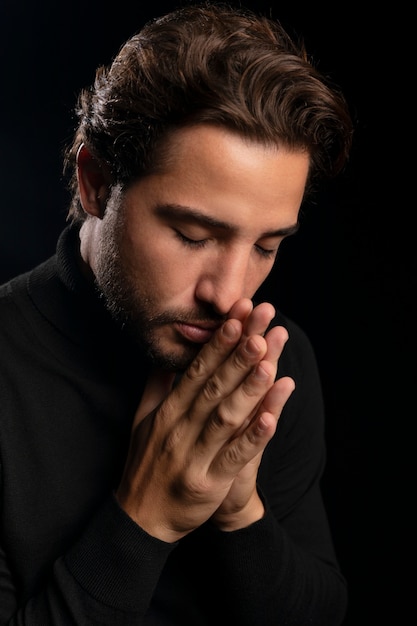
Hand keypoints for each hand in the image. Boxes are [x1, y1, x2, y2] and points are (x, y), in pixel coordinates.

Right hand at [115, 298, 294, 541]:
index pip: (195, 372)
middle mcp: (180, 429)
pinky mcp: (209, 483)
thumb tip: (167, 357)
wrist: (141, 518)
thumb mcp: (142, 421)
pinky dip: (253, 437)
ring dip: (249, 389)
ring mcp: (195, 456)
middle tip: (258, 325)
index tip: (235, 319)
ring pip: (226, 417)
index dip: (217, 345)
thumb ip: (157, 388)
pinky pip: (234, 457)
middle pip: (213, 387)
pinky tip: (272, 417)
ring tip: (268, 361)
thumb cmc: (145, 464)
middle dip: (237, 355)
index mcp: (168, 412)